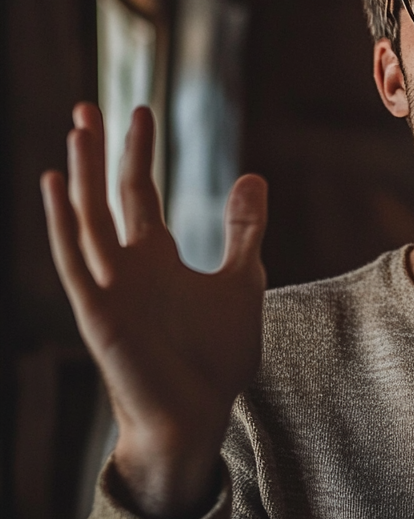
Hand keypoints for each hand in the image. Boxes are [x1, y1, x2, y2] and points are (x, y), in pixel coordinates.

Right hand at [41, 103, 266, 518]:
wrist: (202, 413)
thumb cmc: (216, 354)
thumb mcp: (242, 278)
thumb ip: (244, 229)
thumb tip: (252, 175)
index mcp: (156, 258)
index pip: (138, 192)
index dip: (137, 152)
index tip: (139, 110)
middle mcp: (126, 266)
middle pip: (105, 197)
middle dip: (98, 152)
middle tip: (89, 104)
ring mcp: (108, 288)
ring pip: (86, 220)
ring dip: (79, 175)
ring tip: (78, 128)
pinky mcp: (98, 312)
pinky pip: (74, 260)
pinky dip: (63, 222)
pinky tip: (55, 185)